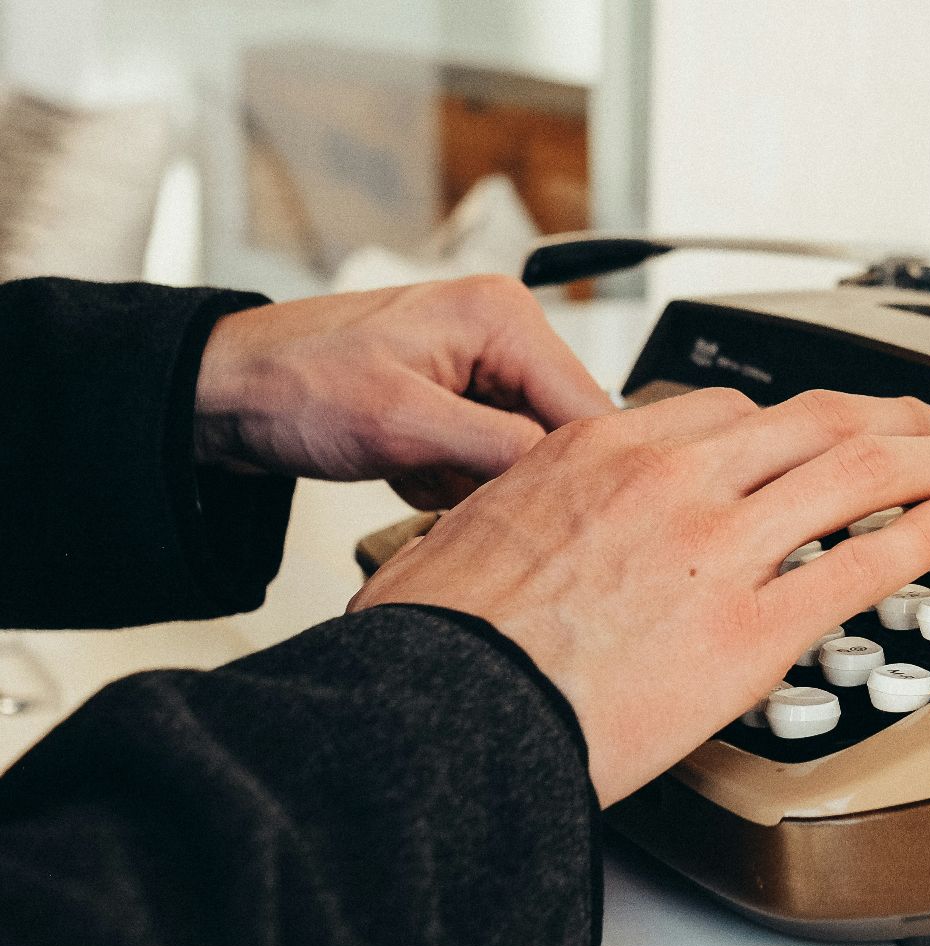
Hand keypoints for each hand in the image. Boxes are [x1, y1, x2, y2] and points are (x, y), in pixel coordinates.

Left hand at [195, 275, 614, 507]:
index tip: (563, 523)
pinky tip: (408, 471)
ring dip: (478, 482)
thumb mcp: (402, 424)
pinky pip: (490, 458)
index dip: (581, 471)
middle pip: (561, 432)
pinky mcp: (459, 399)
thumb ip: (499, 449)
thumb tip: (571, 479)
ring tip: (416, 473)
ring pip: (526, 454)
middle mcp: (503, 332)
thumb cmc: (292, 385)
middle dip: (515, 476)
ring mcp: (481, 367)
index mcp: (503, 317)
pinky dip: (453, 479)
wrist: (220, 391)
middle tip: (453, 489)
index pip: (588, 406)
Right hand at [349, 389, 929, 805]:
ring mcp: (720, 549)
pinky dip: (927, 533)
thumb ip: (526, 513)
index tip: (827, 436)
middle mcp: (673, 479)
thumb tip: (516, 530)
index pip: (734, 411)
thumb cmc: (443, 646)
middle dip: (894, 416)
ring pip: (859, 471)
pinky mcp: (752, 630)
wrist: (442, 718)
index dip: (803, 423)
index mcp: (604, 449)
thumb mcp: (466, 535)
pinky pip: (865, 564)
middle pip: (818, 421)